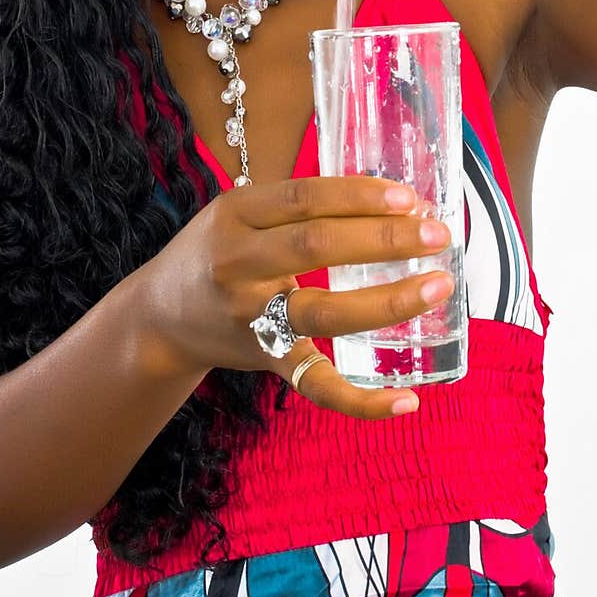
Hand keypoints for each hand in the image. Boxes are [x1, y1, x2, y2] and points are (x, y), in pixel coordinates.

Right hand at [132, 176, 453, 418]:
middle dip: (385, 239)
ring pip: (323, 313)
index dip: (358, 196)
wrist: (158, 317)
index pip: (304, 197)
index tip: (409, 198)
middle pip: (317, 246)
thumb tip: (393, 202)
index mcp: (236, 213)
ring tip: (437, 287)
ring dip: (387, 301)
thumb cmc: (217, 251)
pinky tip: (407, 400)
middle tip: (438, 235)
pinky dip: (362, 400)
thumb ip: (299, 205)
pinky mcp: (265, 361)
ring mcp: (250, 317)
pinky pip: (315, 385)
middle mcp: (239, 263)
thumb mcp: (241, 211)